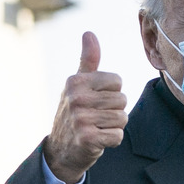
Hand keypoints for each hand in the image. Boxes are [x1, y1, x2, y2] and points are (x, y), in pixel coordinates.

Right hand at [44, 32, 127, 183]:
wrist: (61, 150)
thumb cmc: (75, 112)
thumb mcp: (78, 85)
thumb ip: (87, 60)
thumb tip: (88, 33)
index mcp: (76, 81)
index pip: (117, 81)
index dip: (112, 92)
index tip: (96, 100)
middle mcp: (76, 98)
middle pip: (122, 100)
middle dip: (115, 111)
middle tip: (97, 117)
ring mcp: (80, 119)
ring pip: (122, 118)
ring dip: (114, 126)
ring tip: (97, 127)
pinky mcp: (87, 139)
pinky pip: (117, 136)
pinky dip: (112, 140)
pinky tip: (98, 140)